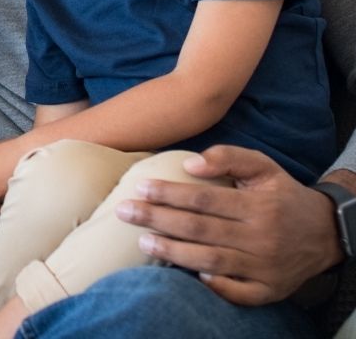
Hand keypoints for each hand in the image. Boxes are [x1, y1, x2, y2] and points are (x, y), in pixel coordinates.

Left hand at [115, 145, 343, 304]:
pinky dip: (213, 286)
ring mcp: (265, 267)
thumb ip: (227, 157)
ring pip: (211, 262)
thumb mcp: (262, 165)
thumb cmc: (282, 193)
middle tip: (124, 212)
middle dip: (157, 220)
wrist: (325, 232)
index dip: (169, 193)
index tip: (139, 187)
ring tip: (142, 240)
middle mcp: (261, 237)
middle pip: (200, 229)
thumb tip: (190, 164)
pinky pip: (237, 293)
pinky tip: (186, 275)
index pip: (203, 199)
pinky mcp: (270, 291)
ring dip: (173, 252)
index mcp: (257, 205)